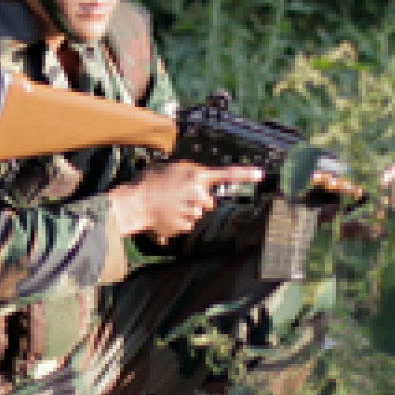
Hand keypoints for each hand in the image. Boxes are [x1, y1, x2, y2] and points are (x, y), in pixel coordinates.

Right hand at [108, 162, 264, 243]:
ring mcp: (193, 213)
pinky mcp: (185, 227)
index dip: (246, 174)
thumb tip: (198, 181)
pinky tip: (165, 214)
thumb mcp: (170, 167)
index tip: (261, 174)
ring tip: (167, 203)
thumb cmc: (148, 181)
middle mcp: (199, 195)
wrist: (133, 203)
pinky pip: (187, 224)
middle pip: (209, 200)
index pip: (227, 174)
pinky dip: (179, 221)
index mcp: (196, 176)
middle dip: (198, 199)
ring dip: (187, 209)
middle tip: (178, 194)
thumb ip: (188, 173)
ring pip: (198, 213)